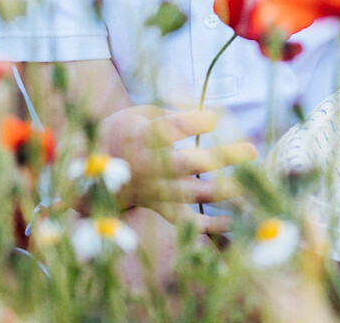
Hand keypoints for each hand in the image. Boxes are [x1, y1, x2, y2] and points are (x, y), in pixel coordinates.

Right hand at [94, 105, 257, 232]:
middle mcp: (147, 166)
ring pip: (191, 194)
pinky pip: (183, 222)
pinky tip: (233, 222)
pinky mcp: (157, 207)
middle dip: (221, 157)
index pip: (168, 130)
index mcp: (139, 136)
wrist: (87, 173)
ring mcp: (153, 190)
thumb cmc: (123, 132)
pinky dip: (208, 226)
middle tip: (252, 150)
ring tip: (250, 185)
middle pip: (187, 164)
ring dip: (224, 190)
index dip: (191, 124)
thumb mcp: (139, 113)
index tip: (213, 119)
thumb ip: (171, 113)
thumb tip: (209, 117)